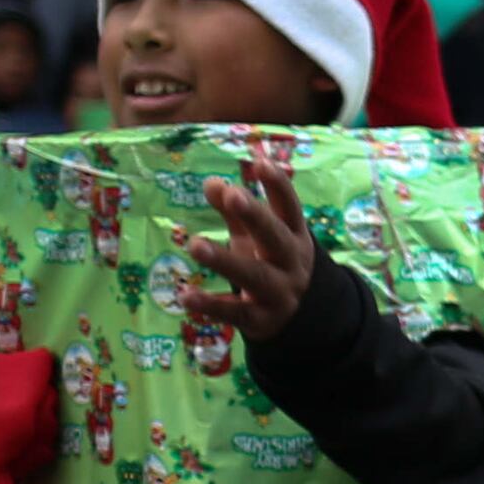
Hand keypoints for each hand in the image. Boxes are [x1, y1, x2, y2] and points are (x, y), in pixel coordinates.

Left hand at [175, 152, 318, 344]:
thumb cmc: (270, 264)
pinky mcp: (260, 320)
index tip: (260, 163)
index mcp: (293, 236)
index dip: (278, 185)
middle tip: (234, 196)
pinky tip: (185, 296)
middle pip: (275, 237)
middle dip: (256, 216)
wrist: (298, 320)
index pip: (290, 207)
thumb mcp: (255, 237)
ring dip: (224, 260)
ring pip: (253, 275)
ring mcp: (278, 293)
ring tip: (195, 245)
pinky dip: (210, 305)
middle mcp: (291, 263)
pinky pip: (234, 312)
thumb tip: (211, 183)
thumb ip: (234, 212)